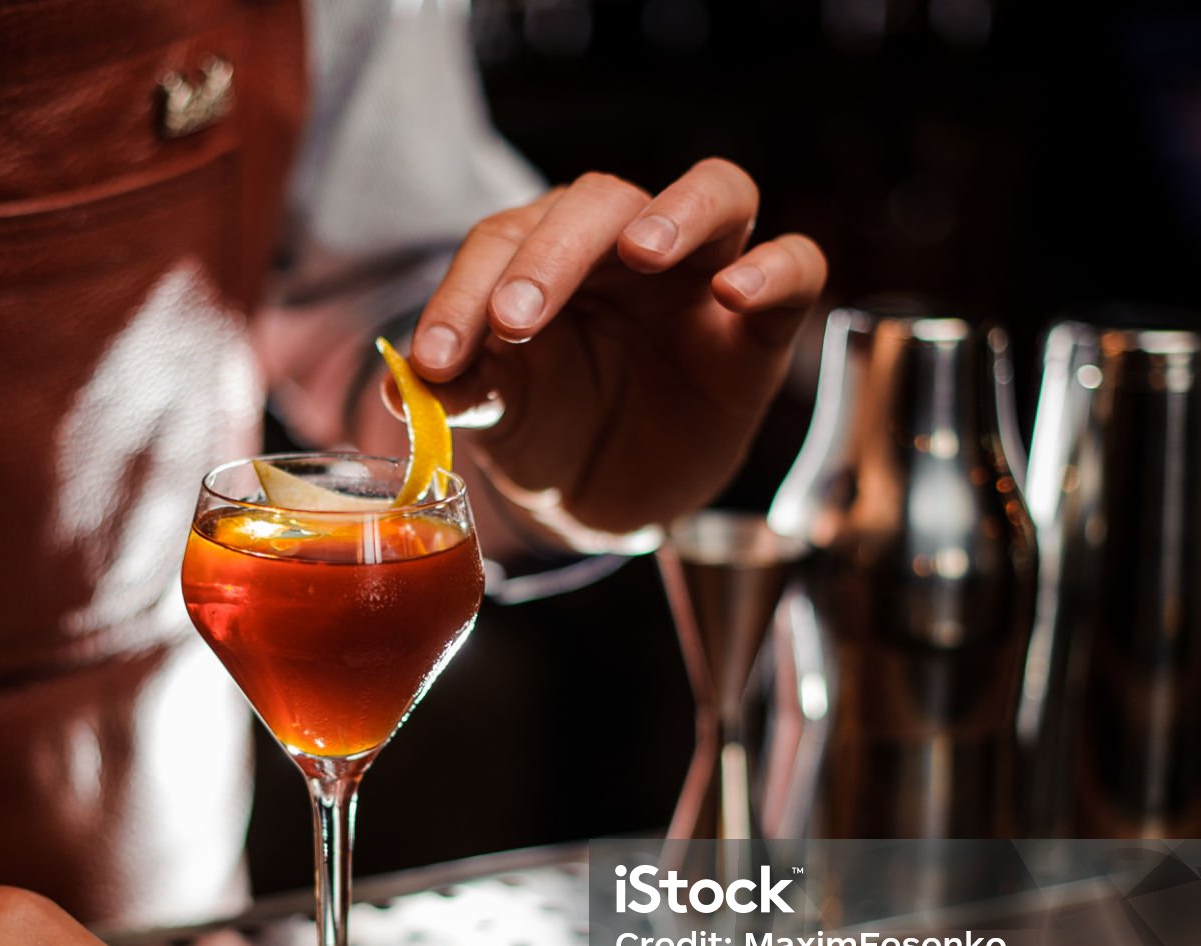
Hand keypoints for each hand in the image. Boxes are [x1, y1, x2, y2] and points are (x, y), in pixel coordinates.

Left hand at [402, 160, 826, 533]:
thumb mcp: (497, 417)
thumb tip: (404, 385)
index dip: (464, 292)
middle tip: (514, 320)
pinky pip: (796, 265)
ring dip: (677, 211)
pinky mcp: (760, 327)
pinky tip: (735, 292)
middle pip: (601, 201)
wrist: (603, 498)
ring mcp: (702, 276)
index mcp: (546, 254)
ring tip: (641, 250)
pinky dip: (773, 268)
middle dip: (552, 254)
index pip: (506, 239)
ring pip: (717, 192)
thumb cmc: (547, 430)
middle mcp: (625, 247)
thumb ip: (459, 390)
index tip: (436, 358)